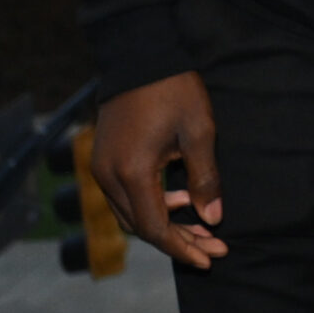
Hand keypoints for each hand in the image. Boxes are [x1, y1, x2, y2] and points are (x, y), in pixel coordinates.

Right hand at [91, 71, 227, 268]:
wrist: (140, 55)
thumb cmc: (174, 90)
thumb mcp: (200, 131)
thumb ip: (205, 178)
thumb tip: (213, 218)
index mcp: (131, 172)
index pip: (155, 228)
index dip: (182, 247)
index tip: (210, 257)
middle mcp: (108, 177)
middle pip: (141, 226)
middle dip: (178, 240)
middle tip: (212, 245)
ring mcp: (101, 168)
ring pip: (130, 214)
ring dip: (163, 223)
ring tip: (200, 223)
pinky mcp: (102, 159)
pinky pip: (123, 196)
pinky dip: (150, 205)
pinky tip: (176, 198)